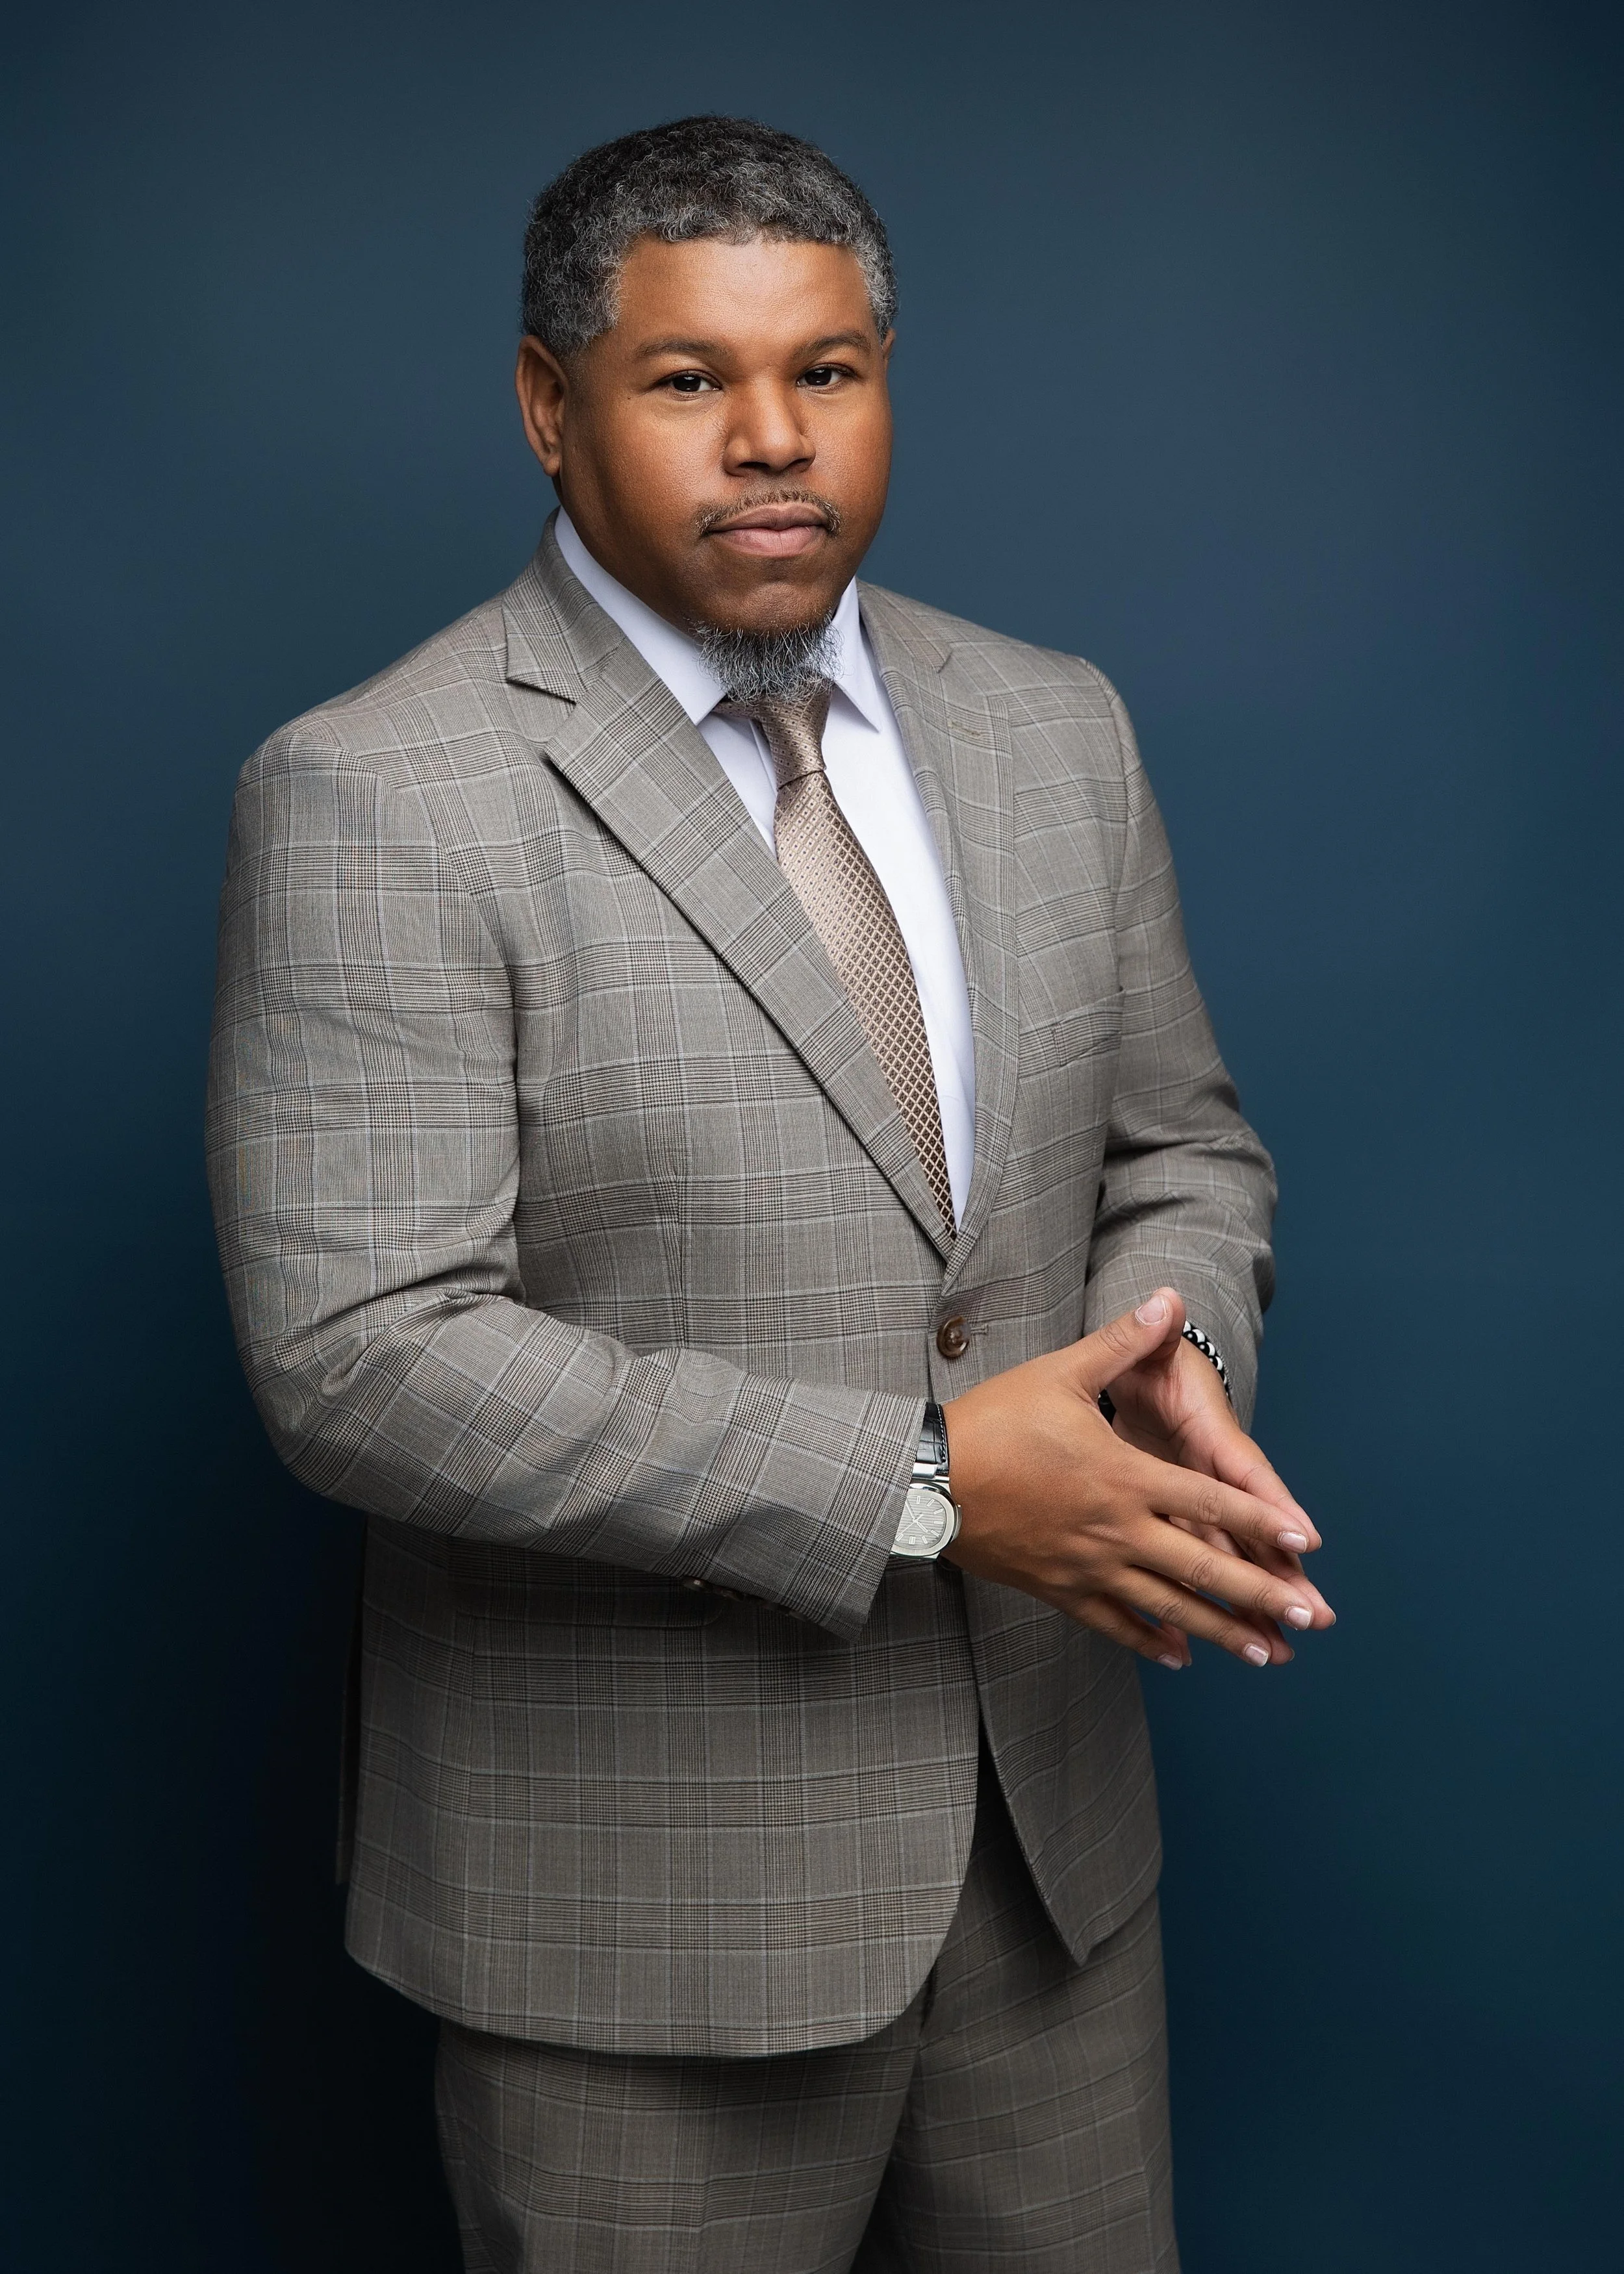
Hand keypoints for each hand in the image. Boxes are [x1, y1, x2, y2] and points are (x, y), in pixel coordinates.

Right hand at [941, 1294, 1333, 1669]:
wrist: (929, 1480)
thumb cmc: (993, 1422)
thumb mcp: (1059, 1373)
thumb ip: (1120, 1342)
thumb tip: (1168, 1299)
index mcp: (1124, 1477)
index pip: (1209, 1503)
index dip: (1260, 1521)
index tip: (1304, 1543)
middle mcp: (1117, 1529)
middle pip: (1203, 1567)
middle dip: (1261, 1593)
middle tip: (1308, 1616)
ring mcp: (1089, 1566)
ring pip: (1168, 1606)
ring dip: (1221, 1630)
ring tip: (1265, 1653)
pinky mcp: (1060, 1587)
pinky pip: (1115, 1622)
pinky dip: (1151, 1640)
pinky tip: (1182, 1655)